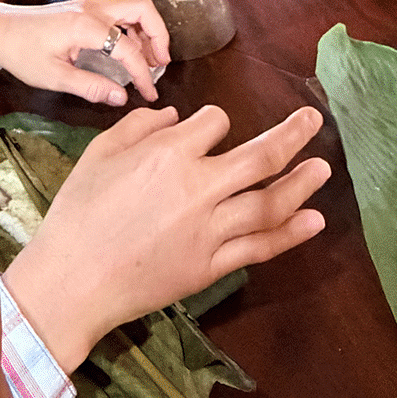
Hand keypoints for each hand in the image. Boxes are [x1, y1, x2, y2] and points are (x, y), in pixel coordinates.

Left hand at [0, 0, 170, 104]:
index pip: (128, 49)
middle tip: (162, 65)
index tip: (148, 93)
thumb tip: (122, 97)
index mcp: (86, 26)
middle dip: (159, 37)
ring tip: (150, 61)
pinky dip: (133, 30)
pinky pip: (119, 14)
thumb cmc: (21, 52)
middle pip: (143, 11)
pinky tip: (129, 52)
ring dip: (148, 32)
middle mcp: (93, 10)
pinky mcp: (85, 10)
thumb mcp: (54, 76)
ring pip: (133, 10)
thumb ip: (91, 87)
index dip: (143, 73)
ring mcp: (90, 6)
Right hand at [4, 104, 329, 373]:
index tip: (209, 127)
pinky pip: (259, 247)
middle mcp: (198, 188)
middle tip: (314, 117)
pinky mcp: (210, 266)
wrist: (72, 280)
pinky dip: (290, 234)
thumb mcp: (99, 152)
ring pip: (268, 203)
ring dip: (301, 183)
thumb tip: (174, 117)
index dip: (214, 121)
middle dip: (292, 135)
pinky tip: (315, 220)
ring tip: (324, 167)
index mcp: (168, 154)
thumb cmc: (78, 211)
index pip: (213, 122)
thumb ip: (139, 125)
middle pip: (259, 157)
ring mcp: (209, 230)